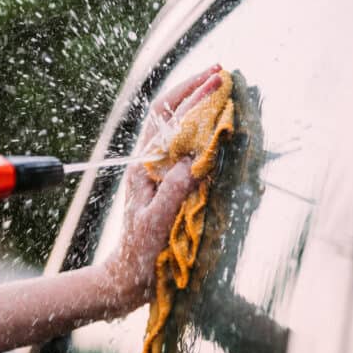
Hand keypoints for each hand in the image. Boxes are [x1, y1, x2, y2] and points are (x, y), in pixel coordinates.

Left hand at [102, 65, 222, 309]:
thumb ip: (174, 190)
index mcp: (144, 166)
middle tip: (222, 73)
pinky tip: (221, 128)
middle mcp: (151, 163)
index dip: (190, 95)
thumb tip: (194, 159)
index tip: (215, 80)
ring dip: (201, 108)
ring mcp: (162, 174)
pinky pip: (190, 152)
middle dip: (195, 90)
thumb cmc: (139, 254)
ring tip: (223, 90)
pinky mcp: (172, 186)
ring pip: (181, 130)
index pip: (166, 119)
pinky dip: (206, 134)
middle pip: (171, 115)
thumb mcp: (156, 223)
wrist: (128, 280)